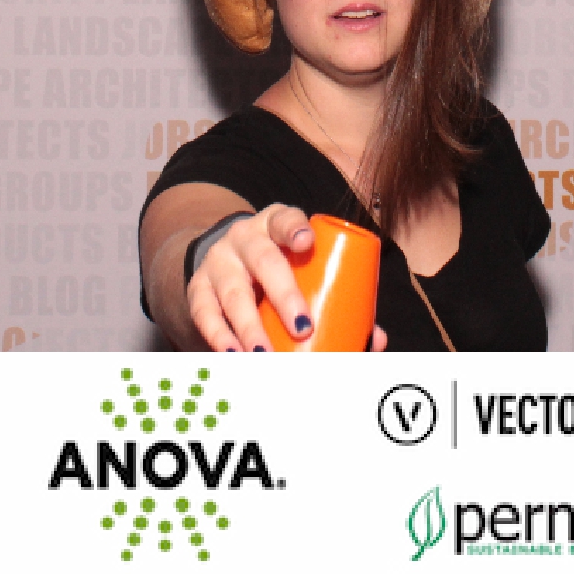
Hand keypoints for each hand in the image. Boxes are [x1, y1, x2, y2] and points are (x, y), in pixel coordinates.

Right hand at [183, 206, 391, 352]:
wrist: (225, 261)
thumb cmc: (279, 268)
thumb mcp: (302, 266)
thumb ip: (337, 295)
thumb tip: (375, 339)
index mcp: (275, 225)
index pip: (284, 218)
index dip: (294, 227)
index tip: (306, 243)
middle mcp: (244, 238)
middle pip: (263, 261)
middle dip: (283, 295)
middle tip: (303, 327)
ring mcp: (218, 263)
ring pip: (233, 293)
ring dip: (249, 327)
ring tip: (265, 354)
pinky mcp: (198, 289)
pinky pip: (205, 313)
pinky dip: (218, 336)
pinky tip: (232, 354)